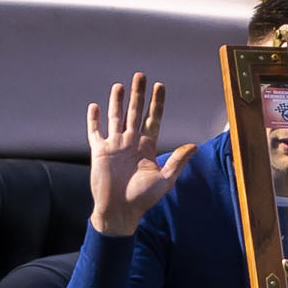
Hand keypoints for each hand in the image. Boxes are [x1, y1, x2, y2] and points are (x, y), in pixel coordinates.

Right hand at [86, 75, 183, 234]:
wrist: (119, 212)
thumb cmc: (143, 199)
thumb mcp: (165, 180)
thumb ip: (177, 161)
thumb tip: (194, 145)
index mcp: (147, 147)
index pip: (153, 119)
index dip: (157, 103)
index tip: (160, 86)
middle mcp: (131, 142)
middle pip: (135, 112)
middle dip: (138, 94)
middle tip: (141, 75)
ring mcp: (115, 146)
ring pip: (116, 117)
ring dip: (117, 101)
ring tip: (120, 85)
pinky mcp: (99, 151)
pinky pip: (95, 132)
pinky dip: (94, 120)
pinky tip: (95, 106)